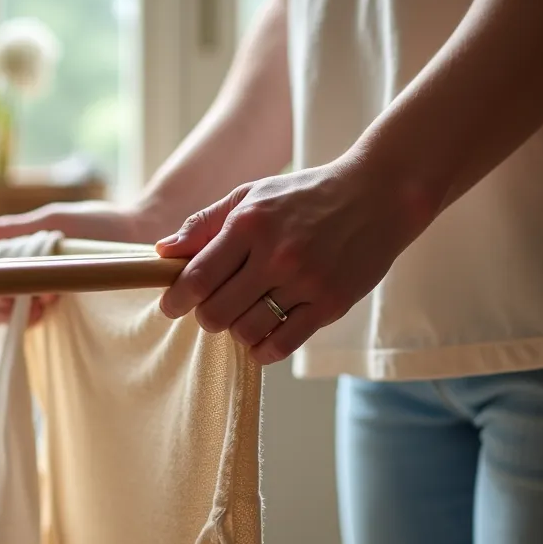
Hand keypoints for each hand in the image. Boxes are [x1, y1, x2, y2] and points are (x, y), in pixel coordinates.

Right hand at [0, 200, 165, 324]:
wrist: (145, 233)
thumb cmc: (100, 223)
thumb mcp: (52, 221)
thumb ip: (10, 230)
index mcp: (25, 257)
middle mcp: (34, 278)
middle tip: (10, 299)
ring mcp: (51, 296)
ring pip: (15, 314)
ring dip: (14, 311)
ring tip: (35, 299)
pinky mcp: (74, 313)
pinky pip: (41, 323)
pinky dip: (33, 317)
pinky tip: (43, 308)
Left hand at [155, 158, 434, 363]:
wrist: (379, 194)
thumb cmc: (306, 194)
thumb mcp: (252, 195)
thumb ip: (205, 223)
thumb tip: (163, 251)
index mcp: (250, 224)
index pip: (196, 278)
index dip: (175, 299)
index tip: (171, 305)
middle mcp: (276, 255)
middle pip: (215, 313)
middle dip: (205, 316)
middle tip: (211, 308)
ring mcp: (306, 282)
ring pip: (246, 331)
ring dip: (235, 330)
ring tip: (241, 314)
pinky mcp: (331, 304)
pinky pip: (283, 344)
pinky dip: (262, 349)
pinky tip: (259, 338)